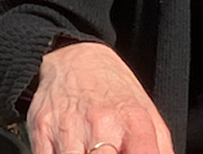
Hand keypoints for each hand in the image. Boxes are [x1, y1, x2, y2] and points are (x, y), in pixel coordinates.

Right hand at [26, 42, 173, 153]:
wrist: (73, 58)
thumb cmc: (112, 90)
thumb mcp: (146, 111)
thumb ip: (161, 148)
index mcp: (133, 122)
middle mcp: (101, 125)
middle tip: (108, 153)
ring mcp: (69, 131)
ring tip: (89, 153)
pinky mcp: (41, 133)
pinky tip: (70, 152)